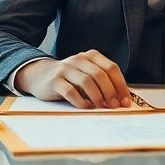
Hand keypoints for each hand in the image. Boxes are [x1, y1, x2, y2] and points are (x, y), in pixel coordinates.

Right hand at [14, 50, 131, 108]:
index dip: (121, 85)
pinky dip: (80, 101)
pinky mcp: (54, 80)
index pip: (111, 68)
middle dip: (110, 92)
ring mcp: (66, 68)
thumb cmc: (69, 78)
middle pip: (100, 75)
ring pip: (87, 81)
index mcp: (91, 56)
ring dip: (97, 97)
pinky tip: (85, 107)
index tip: (125, 101)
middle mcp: (79, 59)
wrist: (39, 76)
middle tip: (114, 106)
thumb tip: (122, 99)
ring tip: (100, 107)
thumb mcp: (86, 74)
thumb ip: (103, 82)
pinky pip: (70, 91)